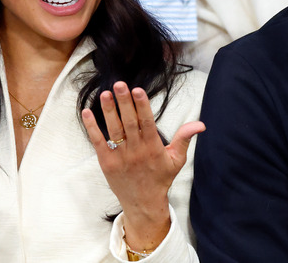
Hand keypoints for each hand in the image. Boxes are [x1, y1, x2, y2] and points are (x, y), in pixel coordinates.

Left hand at [81, 81, 204, 251]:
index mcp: (153, 148)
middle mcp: (136, 151)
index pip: (147, 122)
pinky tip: (87, 113)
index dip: (142, 106)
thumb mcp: (177, 159)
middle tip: (119, 84)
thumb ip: (184, 139)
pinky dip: (92, 127)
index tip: (137, 90)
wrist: (143, 203)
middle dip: (124, 102)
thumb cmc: (161, 178)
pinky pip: (98, 142)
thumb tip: (200, 124)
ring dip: (108, 111)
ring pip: (114, 130)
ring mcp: (120, 156)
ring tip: (105, 94)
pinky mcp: (106, 162)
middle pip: (129, 122)